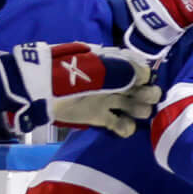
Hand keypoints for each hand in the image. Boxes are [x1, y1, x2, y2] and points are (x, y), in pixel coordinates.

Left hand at [0, 42, 158, 136]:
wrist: (44, 90)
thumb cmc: (74, 73)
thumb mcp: (103, 67)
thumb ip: (128, 71)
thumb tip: (146, 77)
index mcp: (116, 65)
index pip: (143, 71)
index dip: (148, 77)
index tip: (144, 81)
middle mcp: (116, 82)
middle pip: (144, 90)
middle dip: (149, 95)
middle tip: (144, 99)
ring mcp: (108, 101)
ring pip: (136, 108)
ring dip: (141, 111)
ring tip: (136, 113)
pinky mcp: (99, 117)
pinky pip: (120, 125)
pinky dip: (125, 128)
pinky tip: (123, 127)